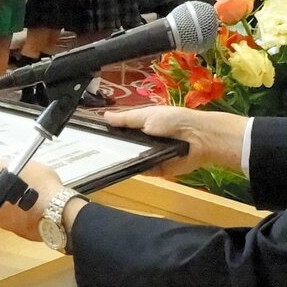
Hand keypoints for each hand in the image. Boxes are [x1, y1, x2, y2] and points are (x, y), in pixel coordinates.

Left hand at [0, 160, 68, 240]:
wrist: (61, 212)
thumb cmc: (41, 186)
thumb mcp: (22, 165)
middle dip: (0, 194)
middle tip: (17, 185)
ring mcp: (7, 225)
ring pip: (5, 212)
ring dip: (13, 205)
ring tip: (31, 195)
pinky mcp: (21, 234)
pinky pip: (19, 222)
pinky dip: (24, 216)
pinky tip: (37, 207)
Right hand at [100, 105, 249, 177]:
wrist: (198, 138)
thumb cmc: (173, 120)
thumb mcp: (146, 115)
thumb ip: (126, 119)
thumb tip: (104, 116)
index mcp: (142, 125)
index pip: (120, 130)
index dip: (107, 133)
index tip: (89, 137)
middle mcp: (144, 141)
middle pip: (123, 147)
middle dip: (110, 149)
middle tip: (90, 152)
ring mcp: (149, 156)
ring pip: (130, 160)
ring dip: (119, 160)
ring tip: (99, 161)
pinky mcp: (156, 170)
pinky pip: (141, 171)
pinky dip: (133, 170)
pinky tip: (117, 169)